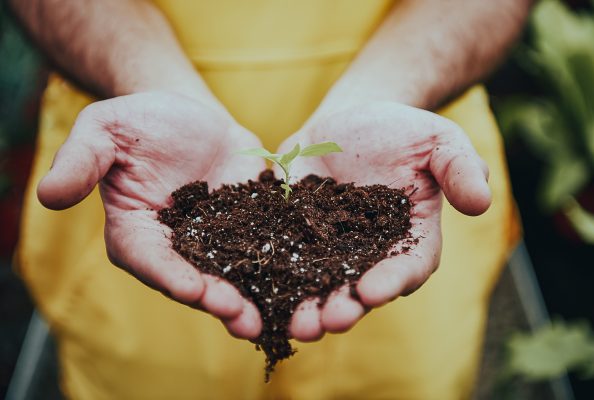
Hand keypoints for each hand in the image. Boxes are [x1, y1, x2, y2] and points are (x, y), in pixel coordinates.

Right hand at [37, 92, 264, 338]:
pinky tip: (298, 283)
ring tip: (268, 318)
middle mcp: (176, 247)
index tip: (193, 290)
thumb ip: (82, 160)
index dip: (170, 276)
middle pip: (194, 279)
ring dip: (250, 297)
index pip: (149, 260)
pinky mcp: (248, 228)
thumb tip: (47, 195)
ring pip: (231, 275)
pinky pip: (263, 249)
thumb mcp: (105, 129)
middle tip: (241, 316)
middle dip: (217, 299)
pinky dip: (278, 267)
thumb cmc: (142, 120)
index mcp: (136, 232)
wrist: (190, 114)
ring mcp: (216, 241)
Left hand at [278, 101, 490, 340]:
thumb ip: (460, 168)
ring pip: (317, 283)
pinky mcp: (294, 234)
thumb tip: (482, 203)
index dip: (392, 281)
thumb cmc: (402, 131)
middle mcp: (369, 254)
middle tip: (327, 322)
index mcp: (409, 238)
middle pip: (358, 288)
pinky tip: (256, 289)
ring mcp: (328, 248)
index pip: (407, 266)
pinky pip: (281, 256)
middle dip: (344, 307)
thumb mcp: (438, 140)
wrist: (352, 119)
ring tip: (293, 323)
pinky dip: (270, 274)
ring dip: (305, 306)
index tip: (374, 292)